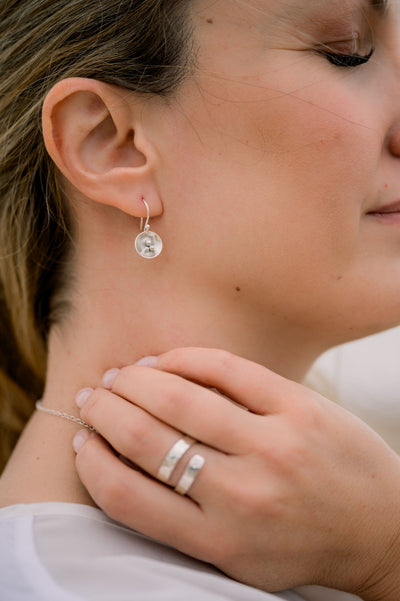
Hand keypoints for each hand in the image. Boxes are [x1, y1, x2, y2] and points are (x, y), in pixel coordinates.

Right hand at [73, 348, 399, 598]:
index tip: (82, 441)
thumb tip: (123, 462)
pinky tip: (165, 361)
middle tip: (92, 397)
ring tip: (120, 375)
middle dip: (105, 411)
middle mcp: (240, 495)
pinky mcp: (299, 407)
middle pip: (146, 440)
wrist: (380, 528)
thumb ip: (182, 519)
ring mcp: (272, 446)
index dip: (92, 462)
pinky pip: (228, 370)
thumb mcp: (237, 556)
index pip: (127, 496)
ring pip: (180, 400)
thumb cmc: (301, 543)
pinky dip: (186, 359)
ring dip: (136, 381)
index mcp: (218, 540)